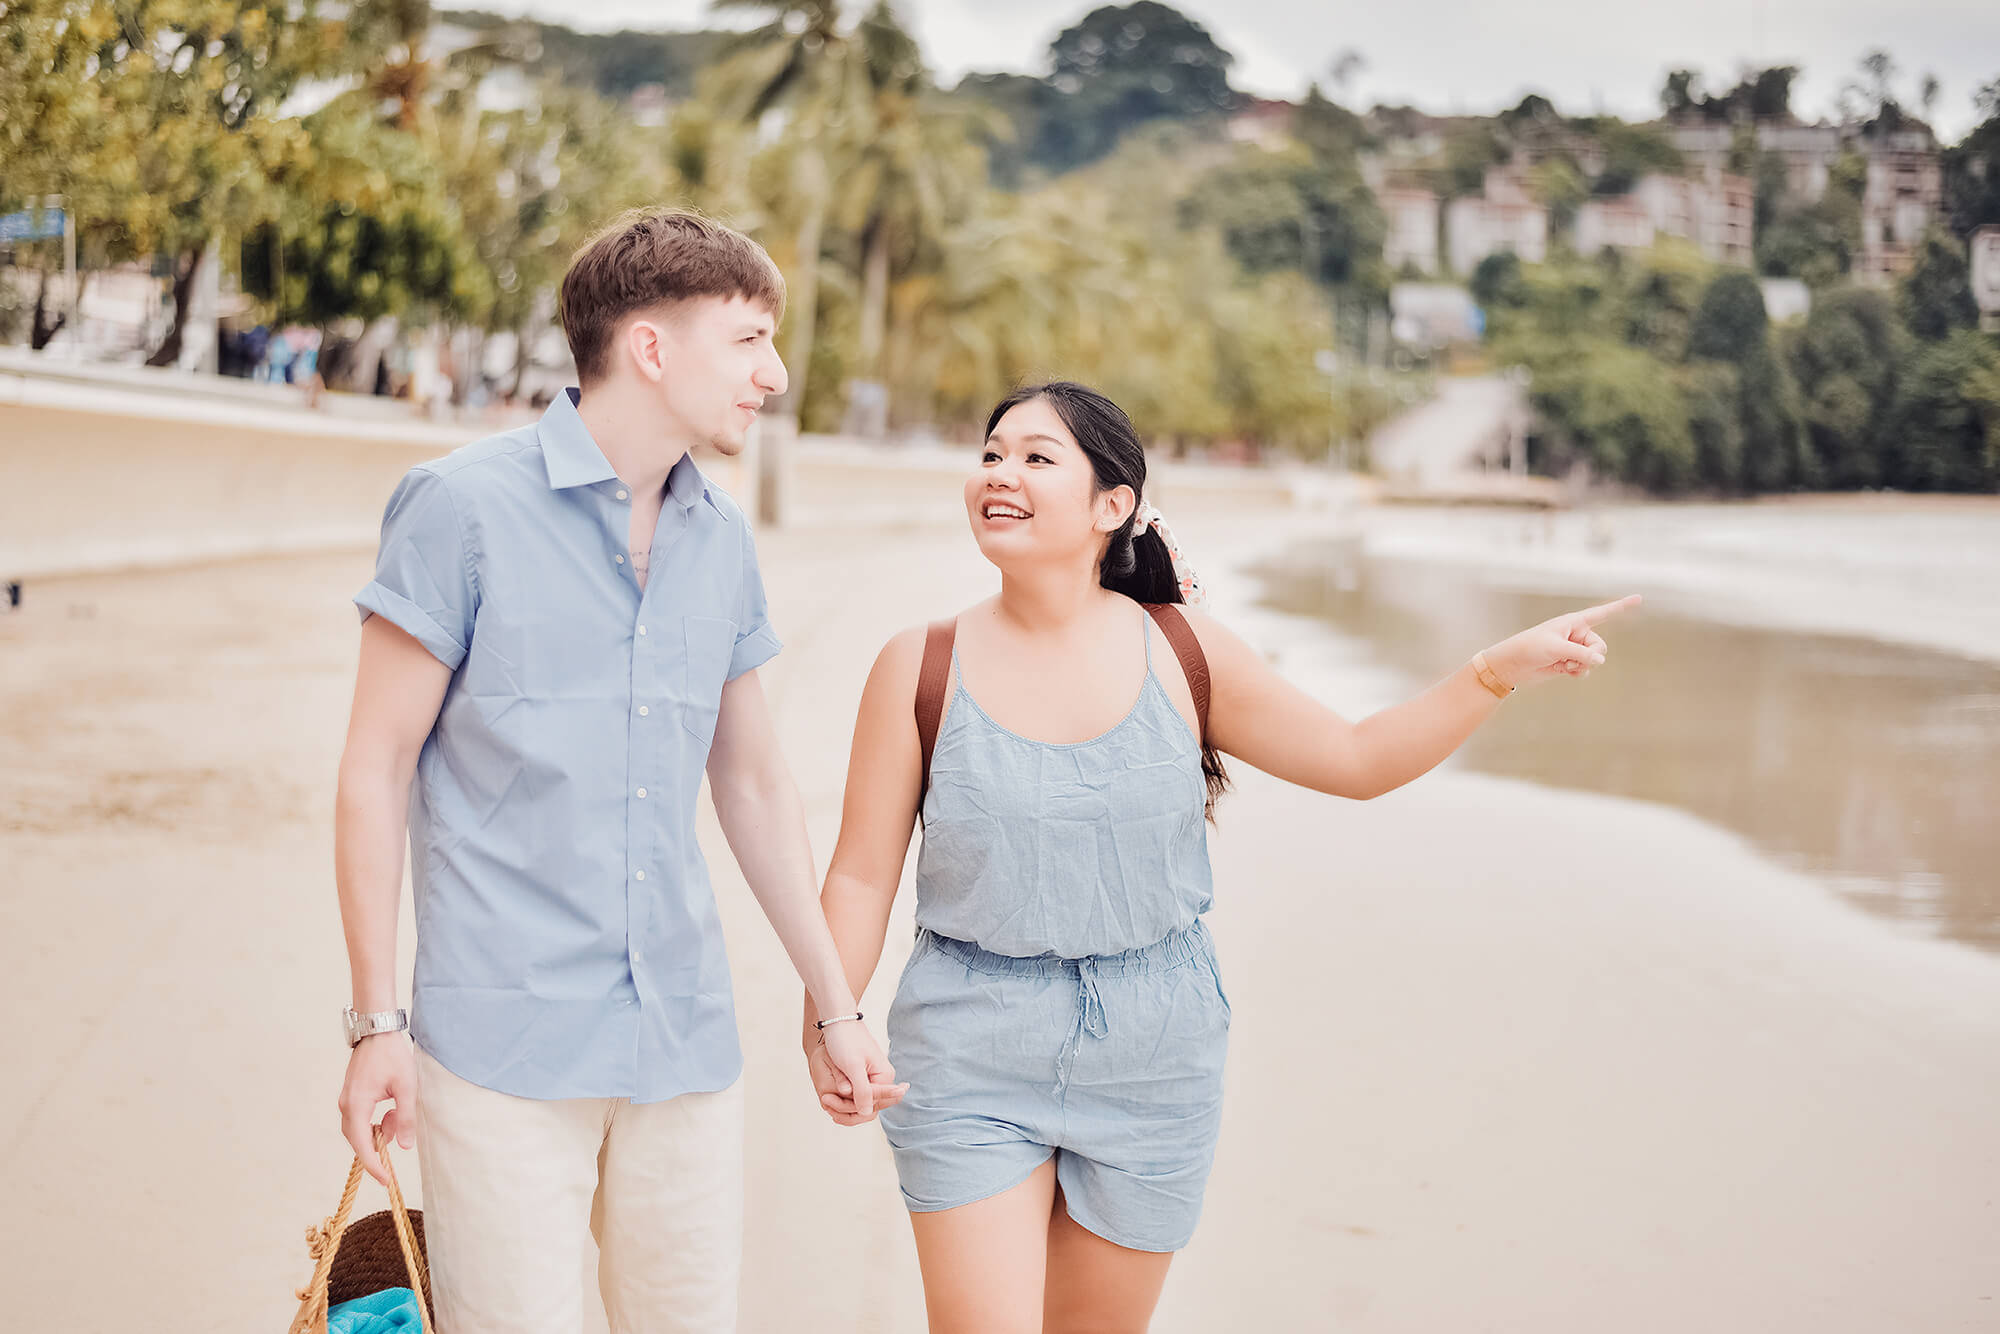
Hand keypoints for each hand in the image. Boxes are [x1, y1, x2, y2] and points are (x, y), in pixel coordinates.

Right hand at [339, 1032, 418, 1185]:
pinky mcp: (351, 1096)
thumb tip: (404, 1146)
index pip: (361, 1144)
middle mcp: (346, 1105)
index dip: (373, 1165)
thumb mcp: (406, 1087)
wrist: (377, 1031)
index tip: (385, 1180)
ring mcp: (346, 1101)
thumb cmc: (392, 1056)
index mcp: (357, 1105)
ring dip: (380, 1130)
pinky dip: (375, 1122)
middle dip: (378, 1145)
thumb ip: (405, 1117)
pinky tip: (391, 1110)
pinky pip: (360, 1119)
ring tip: (398, 1113)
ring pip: (360, 1129)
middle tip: (398, 1140)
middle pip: (358, 1139)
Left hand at [808, 1020, 907, 1126]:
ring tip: (824, 1099)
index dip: (850, 1106)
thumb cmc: (845, 1039)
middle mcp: (883, 1079)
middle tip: (824, 1100)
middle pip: (869, 1107)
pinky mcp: (865, 1076)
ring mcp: (874, 1078)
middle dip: (846, 1108)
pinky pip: (857, 1095)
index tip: (826, 1098)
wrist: (839, 1020)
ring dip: (844, 1105)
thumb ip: (862, 1091)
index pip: (872, 1104)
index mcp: (885, 1076)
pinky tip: (830, 1097)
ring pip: (862, 1103)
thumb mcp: (852, 1066)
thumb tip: (867, 1114)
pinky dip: (844, 1098)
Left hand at [1483, 594, 1641, 687]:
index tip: (1639, 598)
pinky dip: (1577, 673)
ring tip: (1563, 665)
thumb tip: (1601, 660)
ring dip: (1582, 666)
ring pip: (1594, 660)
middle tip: (1571, 658)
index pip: (1602, 612)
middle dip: (1591, 656)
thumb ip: (1581, 653)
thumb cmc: (1530, 647)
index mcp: (1573, 621)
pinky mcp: (1568, 663)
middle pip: (1600, 646)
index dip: (1621, 606)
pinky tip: (1564, 672)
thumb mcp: (1556, 648)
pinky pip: (1585, 669)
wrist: (1512, 665)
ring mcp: (1573, 649)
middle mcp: (1576, 634)